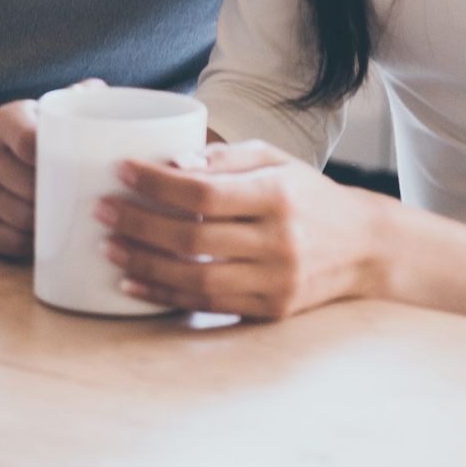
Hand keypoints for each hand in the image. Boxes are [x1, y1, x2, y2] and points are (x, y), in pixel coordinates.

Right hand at [0, 80, 98, 262]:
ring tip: (66, 224)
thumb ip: (90, 100)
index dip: (37, 149)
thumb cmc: (78, 143)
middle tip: (76, 201)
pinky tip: (43, 242)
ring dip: (34, 219)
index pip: (17, 132)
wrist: (66, 176)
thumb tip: (93, 90)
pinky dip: (19, 242)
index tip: (69, 164)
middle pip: (8, 173)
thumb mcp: (86, 115)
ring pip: (2, 206)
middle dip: (41, 190)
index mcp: (8, 119)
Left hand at [99, 142, 388, 319]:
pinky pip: (208, 305)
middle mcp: (279, 242)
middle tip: (100, 210)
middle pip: (192, 238)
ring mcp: (276, 281)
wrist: (366, 246)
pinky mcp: (271, 309)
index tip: (120, 170)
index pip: (204, 193)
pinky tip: (131, 284)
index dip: (156, 184)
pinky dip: (165, 295)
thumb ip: (225, 157)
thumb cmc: (308, 195)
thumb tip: (173, 163)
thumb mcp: (276, 160)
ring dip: (143, 265)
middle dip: (136, 223)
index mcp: (279, 196)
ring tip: (108, 247)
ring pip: (195, 279)